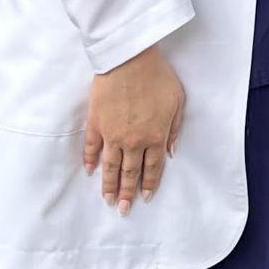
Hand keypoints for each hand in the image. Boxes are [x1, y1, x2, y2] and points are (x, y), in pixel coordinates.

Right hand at [84, 47, 185, 213]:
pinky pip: (92, 147)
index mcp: (155, 137)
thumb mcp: (178, 101)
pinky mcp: (96, 123)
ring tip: (106, 199)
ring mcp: (112, 134)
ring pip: (110, 166)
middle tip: (122, 209)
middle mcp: (133, 141)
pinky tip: (90, 170)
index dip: (148, 185)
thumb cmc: (157, 76)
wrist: (128, 59)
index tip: (145, 198)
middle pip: (129, 172)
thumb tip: (171, 152)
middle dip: (127, 193)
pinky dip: (90, 160)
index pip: (152, 168)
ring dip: (108, 185)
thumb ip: (175, 129)